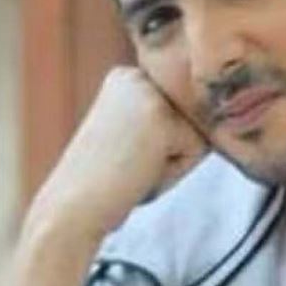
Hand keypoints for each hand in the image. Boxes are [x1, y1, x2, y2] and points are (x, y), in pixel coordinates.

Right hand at [24, 66, 206, 246]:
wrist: (70, 210)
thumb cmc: (104, 182)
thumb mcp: (130, 134)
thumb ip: (163, 117)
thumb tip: (215, 115)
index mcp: (125, 76)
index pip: (179, 107)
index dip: (161, 142)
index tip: (123, 154)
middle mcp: (136, 75)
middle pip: (192, 116)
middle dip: (172, 150)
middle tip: (127, 164)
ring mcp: (148, 94)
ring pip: (198, 132)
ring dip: (174, 161)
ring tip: (133, 169)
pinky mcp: (162, 119)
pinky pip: (198, 150)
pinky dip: (175, 172)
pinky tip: (138, 174)